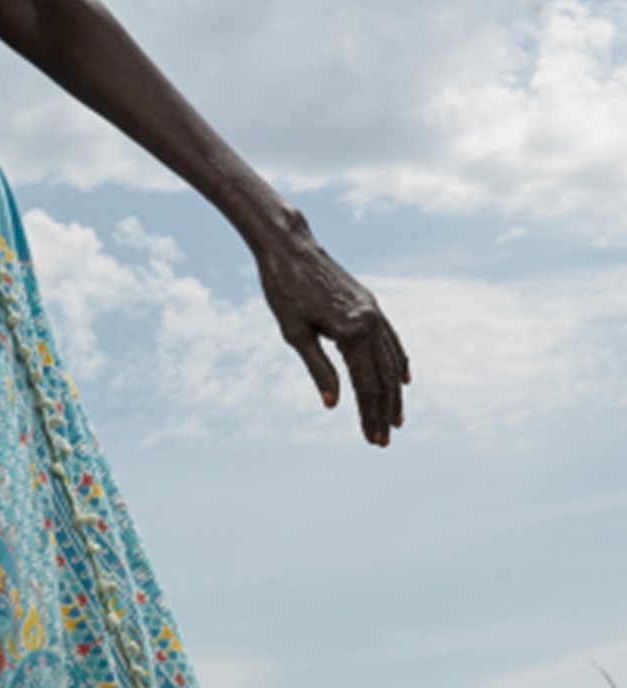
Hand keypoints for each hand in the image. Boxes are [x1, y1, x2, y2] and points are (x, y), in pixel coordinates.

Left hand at [254, 222, 409, 445]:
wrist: (290, 247)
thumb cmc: (283, 289)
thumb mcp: (295, 332)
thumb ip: (318, 368)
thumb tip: (333, 404)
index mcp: (350, 330)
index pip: (366, 384)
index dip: (368, 414)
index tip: (371, 439)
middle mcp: (370, 321)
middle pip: (384, 376)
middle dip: (383, 410)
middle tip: (383, 440)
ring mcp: (374, 312)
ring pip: (391, 360)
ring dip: (394, 392)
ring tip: (395, 418)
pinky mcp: (371, 304)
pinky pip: (391, 339)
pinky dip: (398, 361)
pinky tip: (403, 379)